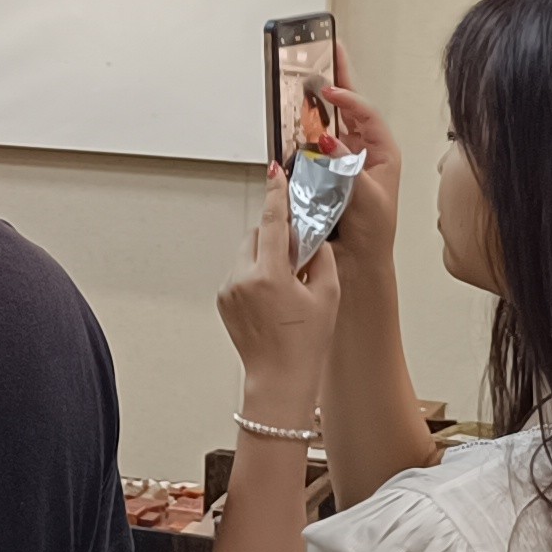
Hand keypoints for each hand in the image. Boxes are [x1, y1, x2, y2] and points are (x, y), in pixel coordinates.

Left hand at [219, 168, 341, 406]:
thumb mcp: (327, 295)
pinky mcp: (223, 299)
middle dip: (275, 235)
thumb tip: (312, 236)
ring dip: (265, 255)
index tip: (276, 173)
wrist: (279, 379)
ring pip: (246, 253)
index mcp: (269, 275)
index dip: (276, 194)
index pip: (271, 222)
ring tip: (287, 280)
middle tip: (297, 250)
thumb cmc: (306, 343)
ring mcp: (229, 289)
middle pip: (256, 235)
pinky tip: (273, 295)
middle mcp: (242, 278)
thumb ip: (320, 257)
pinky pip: (240, 272)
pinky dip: (256, 272)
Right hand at [317, 42, 402, 264]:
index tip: (328, 88)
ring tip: (304, 70)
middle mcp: (361, 149)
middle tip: (324, 46)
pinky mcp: (322, 170)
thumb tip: (329, 144)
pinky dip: (300, 127)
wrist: (357, 262)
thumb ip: (348, 169)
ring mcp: (341, 157)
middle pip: (346, 104)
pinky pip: (309, 142)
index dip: (347, 97)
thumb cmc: (374, 232)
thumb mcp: (368, 197)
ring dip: (314, 97)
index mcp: (382, 151)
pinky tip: (291, 114)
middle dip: (335, 74)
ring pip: (326, 118)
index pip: (364, 112)